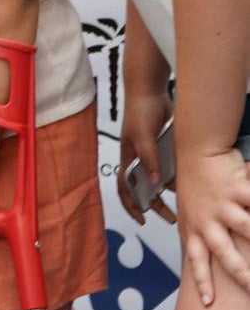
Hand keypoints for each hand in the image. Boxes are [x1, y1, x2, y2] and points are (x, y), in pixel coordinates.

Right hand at [118, 90, 175, 224]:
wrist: (150, 90)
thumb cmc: (140, 112)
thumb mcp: (143, 137)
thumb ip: (149, 159)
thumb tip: (155, 183)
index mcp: (127, 159)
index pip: (125, 189)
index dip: (131, 206)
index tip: (143, 219)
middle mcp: (138, 160)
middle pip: (144, 190)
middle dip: (155, 206)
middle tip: (170, 217)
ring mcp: (151, 154)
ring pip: (158, 180)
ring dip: (167, 192)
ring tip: (180, 204)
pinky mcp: (162, 147)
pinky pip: (168, 167)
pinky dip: (175, 176)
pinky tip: (184, 181)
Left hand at [179, 150, 249, 305]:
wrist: (197, 151)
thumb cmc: (194, 183)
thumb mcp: (188, 212)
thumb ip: (197, 233)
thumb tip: (201, 255)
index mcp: (194, 228)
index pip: (196, 261)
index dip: (202, 282)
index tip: (208, 303)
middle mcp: (208, 221)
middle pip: (225, 254)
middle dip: (241, 274)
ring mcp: (224, 206)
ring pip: (247, 229)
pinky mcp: (239, 190)